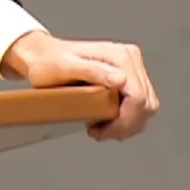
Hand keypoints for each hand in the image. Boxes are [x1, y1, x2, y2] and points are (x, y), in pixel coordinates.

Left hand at [1, 31, 158, 141]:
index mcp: (119, 56)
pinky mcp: (129, 77)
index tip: (102, 131)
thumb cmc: (47, 62)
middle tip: (100, 133)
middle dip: (126, 125)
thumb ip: (92, 71)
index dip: (125, 121)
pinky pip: (139, 105)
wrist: (42, 56)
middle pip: (146, 104)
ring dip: (127, 124)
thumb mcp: (63, 68)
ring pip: (146, 107)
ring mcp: (131, 67)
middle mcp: (130, 59)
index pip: (138, 97)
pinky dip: (126, 118)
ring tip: (101, 129)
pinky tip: (106, 121)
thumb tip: (120, 80)